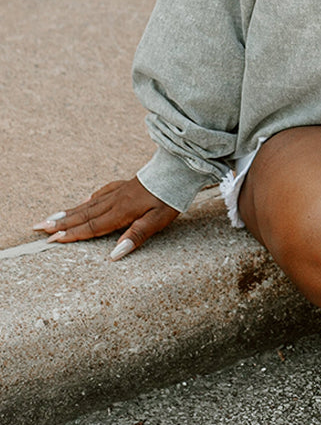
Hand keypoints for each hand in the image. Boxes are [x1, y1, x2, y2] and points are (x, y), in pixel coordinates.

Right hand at [33, 177, 178, 259]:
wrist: (177, 170)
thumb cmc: (169, 197)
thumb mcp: (158, 221)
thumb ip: (136, 236)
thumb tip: (114, 255)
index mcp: (121, 211)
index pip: (92, 226)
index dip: (72, 234)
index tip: (53, 240)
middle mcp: (115, 201)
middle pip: (83, 214)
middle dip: (60, 222)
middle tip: (38, 227)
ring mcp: (118, 191)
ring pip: (88, 204)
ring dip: (69, 212)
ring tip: (51, 217)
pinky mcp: (125, 186)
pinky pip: (101, 194)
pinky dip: (88, 200)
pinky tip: (84, 202)